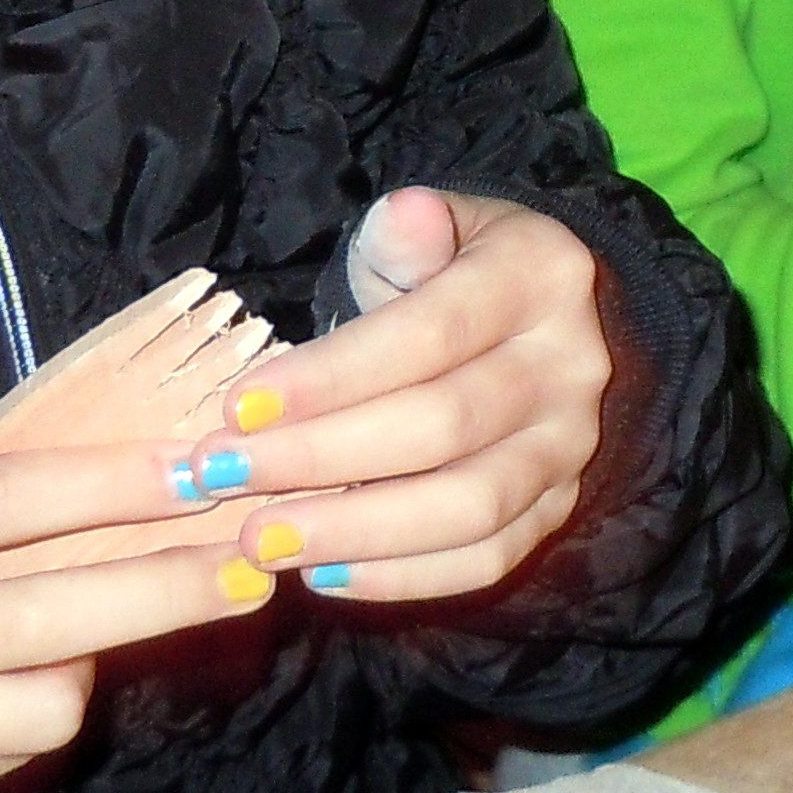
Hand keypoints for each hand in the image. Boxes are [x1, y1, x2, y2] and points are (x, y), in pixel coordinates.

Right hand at [0, 436, 262, 792]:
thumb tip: (96, 446)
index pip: (0, 507)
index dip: (112, 488)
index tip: (201, 470)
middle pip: (49, 614)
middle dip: (167, 586)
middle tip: (254, 562)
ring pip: (44, 701)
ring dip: (82, 659)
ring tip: (72, 626)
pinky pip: (3, 756)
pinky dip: (24, 713)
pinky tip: (3, 682)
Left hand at [169, 188, 612, 603]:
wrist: (532, 320)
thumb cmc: (450, 270)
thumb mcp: (428, 230)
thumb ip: (406, 234)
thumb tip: (405, 214)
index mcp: (540, 275)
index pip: (429, 333)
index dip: (330, 377)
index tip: (237, 407)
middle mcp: (571, 365)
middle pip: (443, 427)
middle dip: (319, 458)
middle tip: (221, 477)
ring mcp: (570, 446)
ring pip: (469, 507)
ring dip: (355, 532)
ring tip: (260, 541)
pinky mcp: (558, 507)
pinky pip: (488, 558)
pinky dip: (404, 577)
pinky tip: (322, 575)